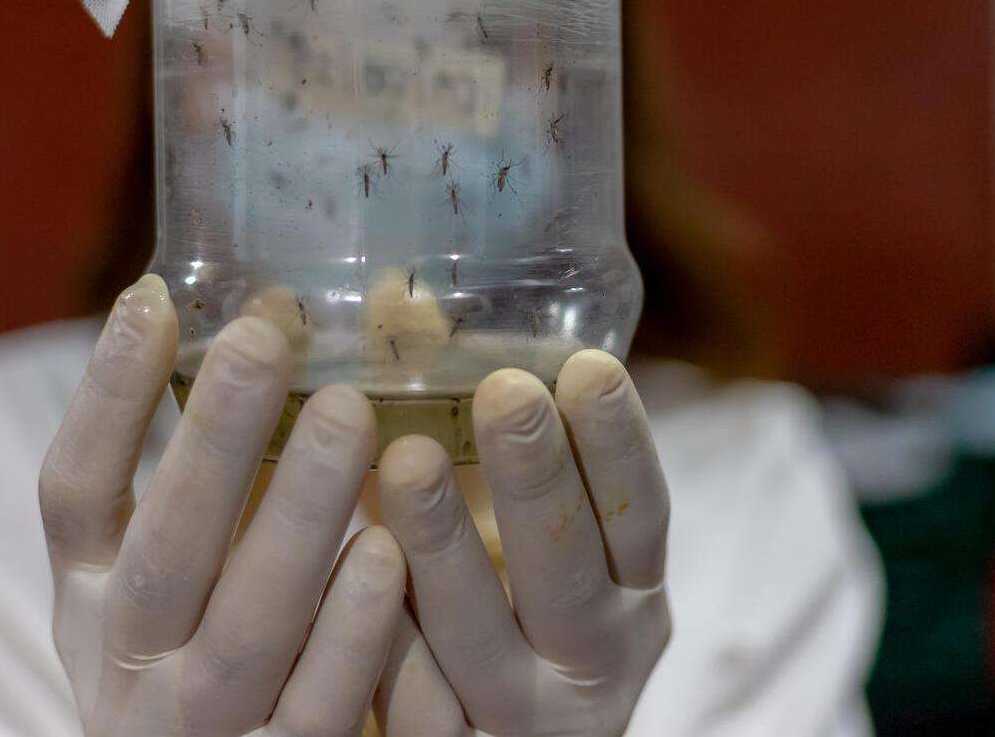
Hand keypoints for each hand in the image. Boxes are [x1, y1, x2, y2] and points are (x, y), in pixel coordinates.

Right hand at [39, 274, 404, 736]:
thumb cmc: (203, 667)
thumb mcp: (169, 586)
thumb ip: (204, 479)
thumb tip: (268, 312)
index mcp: (87, 604)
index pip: (73, 494)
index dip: (107, 398)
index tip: (154, 297)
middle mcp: (128, 671)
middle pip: (162, 552)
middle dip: (211, 439)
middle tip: (266, 337)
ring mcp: (201, 733)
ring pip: (247, 630)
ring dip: (297, 518)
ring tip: (349, 415)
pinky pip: (318, 708)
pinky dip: (352, 634)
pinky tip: (389, 554)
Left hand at [375, 351, 671, 736]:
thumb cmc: (501, 602)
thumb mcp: (516, 521)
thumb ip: (480, 426)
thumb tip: (396, 300)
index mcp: (631, 595)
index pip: (640, 515)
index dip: (617, 443)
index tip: (585, 365)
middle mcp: (593, 662)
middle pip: (568, 573)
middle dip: (537, 479)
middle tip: (504, 392)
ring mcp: (519, 720)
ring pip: (482, 642)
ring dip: (449, 550)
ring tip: (406, 460)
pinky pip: (413, 707)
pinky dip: (386, 647)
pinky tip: (354, 578)